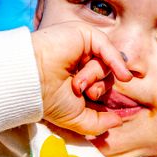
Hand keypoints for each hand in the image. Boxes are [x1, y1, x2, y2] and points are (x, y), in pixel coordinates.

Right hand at [31, 21, 131, 135]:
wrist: (32, 81)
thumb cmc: (49, 100)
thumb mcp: (78, 118)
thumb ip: (99, 122)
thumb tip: (119, 120)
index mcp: (77, 79)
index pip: (101, 87)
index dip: (100, 97)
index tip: (90, 102)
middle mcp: (80, 62)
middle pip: (107, 76)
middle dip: (97, 87)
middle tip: (79, 90)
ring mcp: (82, 48)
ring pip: (106, 64)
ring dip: (94, 76)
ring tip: (76, 82)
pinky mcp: (83, 35)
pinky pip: (108, 48)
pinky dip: (117, 62)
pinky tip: (124, 76)